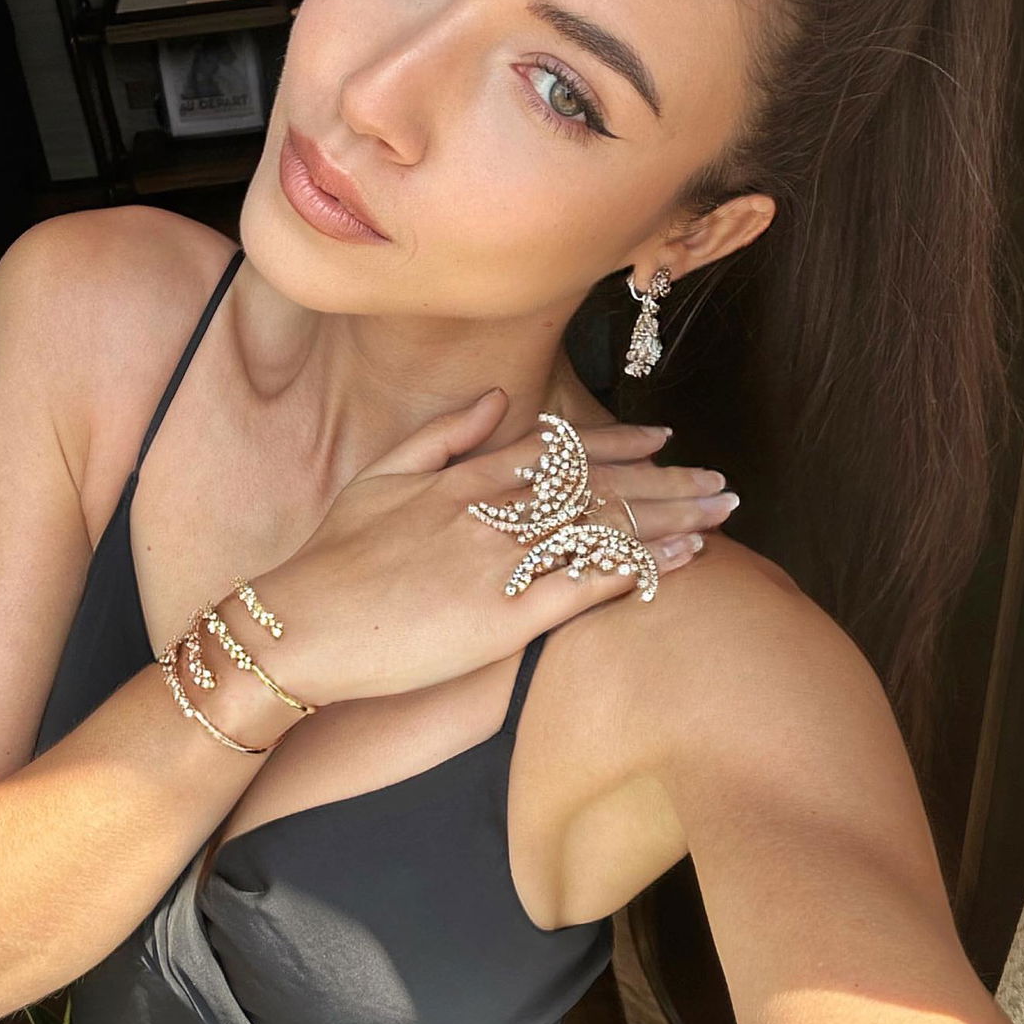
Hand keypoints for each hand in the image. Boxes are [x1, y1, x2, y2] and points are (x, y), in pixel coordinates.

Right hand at [243, 388, 736, 707]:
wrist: (299, 626)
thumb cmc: (335, 556)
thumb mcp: (381, 475)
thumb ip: (445, 433)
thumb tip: (498, 397)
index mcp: (465, 475)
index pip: (561, 449)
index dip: (620, 444)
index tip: (667, 439)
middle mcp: (493, 508)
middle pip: (599, 485)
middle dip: (669, 482)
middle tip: (724, 482)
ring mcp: (502, 560)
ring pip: (605, 526)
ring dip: (673, 518)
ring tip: (724, 514)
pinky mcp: (506, 616)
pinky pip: (589, 584)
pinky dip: (642, 566)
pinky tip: (685, 560)